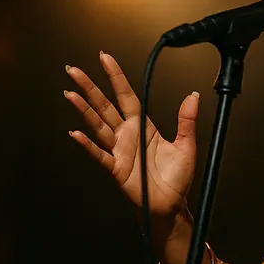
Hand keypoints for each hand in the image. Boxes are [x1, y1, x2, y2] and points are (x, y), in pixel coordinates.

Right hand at [64, 51, 199, 223]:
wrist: (171, 205)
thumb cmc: (177, 177)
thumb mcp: (186, 145)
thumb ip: (187, 120)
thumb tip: (193, 96)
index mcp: (143, 126)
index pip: (126, 96)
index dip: (116, 77)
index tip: (105, 58)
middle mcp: (127, 135)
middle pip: (105, 106)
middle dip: (90, 87)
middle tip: (73, 70)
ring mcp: (119, 151)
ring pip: (98, 126)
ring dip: (84, 110)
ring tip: (70, 94)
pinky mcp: (116, 169)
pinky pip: (100, 155)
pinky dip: (88, 145)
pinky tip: (76, 133)